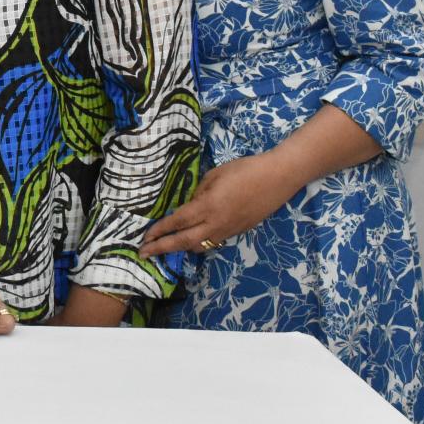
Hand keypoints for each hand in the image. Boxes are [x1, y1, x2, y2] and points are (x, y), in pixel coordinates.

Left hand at [141, 151, 302, 258]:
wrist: (278, 178)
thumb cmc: (245, 170)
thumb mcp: (215, 175)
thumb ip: (199, 193)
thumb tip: (189, 204)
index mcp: (208, 206)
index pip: (177, 222)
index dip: (159, 231)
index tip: (144, 237)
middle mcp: (216, 223)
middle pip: (184, 242)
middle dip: (162, 248)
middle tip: (144, 253)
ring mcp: (229, 230)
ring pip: (199, 246)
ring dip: (180, 247)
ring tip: (165, 246)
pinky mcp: (239, 232)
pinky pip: (213, 242)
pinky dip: (198, 243)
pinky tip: (191, 238)